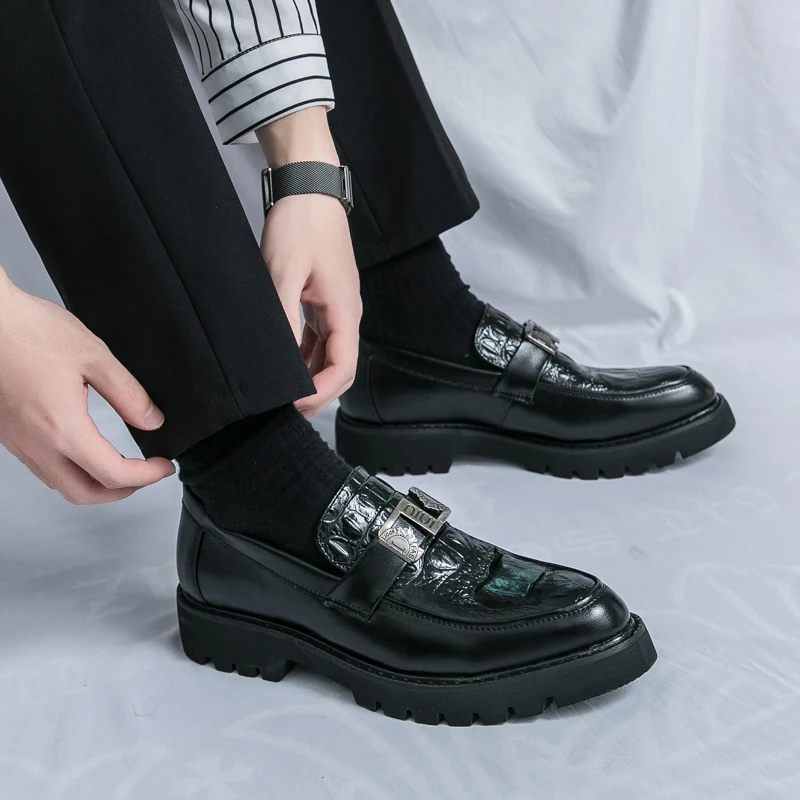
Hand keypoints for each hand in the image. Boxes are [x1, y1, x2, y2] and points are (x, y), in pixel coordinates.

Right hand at [0, 268, 174, 503]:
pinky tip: (82, 452)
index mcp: (62, 429)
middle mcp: (35, 444)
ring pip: (59, 484)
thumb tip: (151, 420)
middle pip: (83, 494)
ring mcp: (17, 442)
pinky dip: (69, 471)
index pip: (113, 474)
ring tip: (119, 468)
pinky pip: (41, 468)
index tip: (163, 467)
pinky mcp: (6, 434)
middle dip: (121, 492)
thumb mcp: (94, 357)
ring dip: (93, 484)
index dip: (147, 476)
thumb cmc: (27, 331)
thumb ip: (128, 395)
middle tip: (145, 476)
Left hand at [261, 193, 361, 417]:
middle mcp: (347, 315)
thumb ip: (282, 318)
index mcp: (344, 311)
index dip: (320, 393)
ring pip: (331, 357)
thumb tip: (278, 360)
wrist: (309, 190)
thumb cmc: (300, 225)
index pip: (342, 368)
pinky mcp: (326, 302)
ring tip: (284, 393)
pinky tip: (287, 366)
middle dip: (317, 394)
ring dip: (311, 378)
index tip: (293, 404)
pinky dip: (306, 358)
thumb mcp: (282, 273)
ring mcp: (338, 309)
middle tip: (285, 411)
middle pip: (340, 370)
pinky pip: (321, 341)